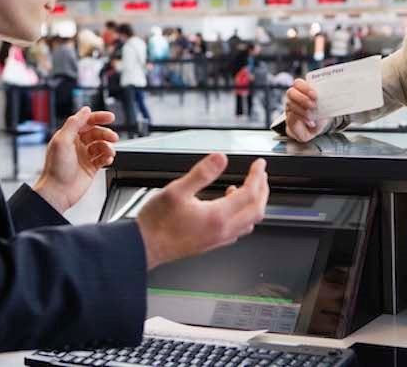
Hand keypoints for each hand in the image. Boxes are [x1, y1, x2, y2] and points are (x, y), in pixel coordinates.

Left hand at [33, 107, 118, 213]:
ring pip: (102, 145)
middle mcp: (77, 145)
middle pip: (97, 133)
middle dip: (106, 134)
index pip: (86, 122)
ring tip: (110, 152)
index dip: (99, 118)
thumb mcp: (62, 141)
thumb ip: (74, 123)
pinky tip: (108, 159)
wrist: (58, 192)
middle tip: (114, 137)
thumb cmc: (56, 168)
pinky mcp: (91, 168)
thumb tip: (85, 110)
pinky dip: (108, 157)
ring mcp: (84, 156)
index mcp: (69, 136)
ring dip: (108, 147)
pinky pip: (104, 158)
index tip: (110, 117)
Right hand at [136, 153, 268, 268]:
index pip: (250, 194)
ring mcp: (218, 239)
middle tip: (260, 174)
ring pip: (250, 222)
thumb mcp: (176, 190)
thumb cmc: (156, 223)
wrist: (144, 247)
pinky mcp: (212, 243)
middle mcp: (222, 230)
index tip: (259, 164)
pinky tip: (230, 205)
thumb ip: (201, 174)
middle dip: (262, 189)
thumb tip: (220, 158)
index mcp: (218, 216)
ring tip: (249, 188)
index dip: (257, 176)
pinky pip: (238, 229)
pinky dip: (243, 215)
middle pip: (257, 210)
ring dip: (254, 203)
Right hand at [284, 79, 329, 142]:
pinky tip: (311, 123)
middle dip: (303, 98)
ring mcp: (290, 106)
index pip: (298, 83)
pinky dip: (303, 119)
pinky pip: (293, 115)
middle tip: (313, 105)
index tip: (314, 95)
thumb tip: (330, 96)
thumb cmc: (319, 114)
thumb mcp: (324, 106)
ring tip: (313, 116)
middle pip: (291, 92)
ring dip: (304, 111)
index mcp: (303, 89)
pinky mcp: (289, 117)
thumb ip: (324, 100)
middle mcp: (294, 96)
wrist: (313, 129)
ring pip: (291, 104)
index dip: (305, 87)